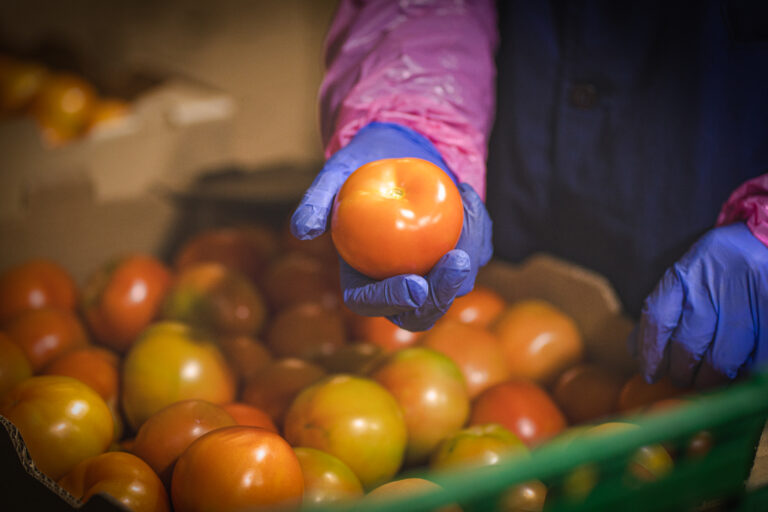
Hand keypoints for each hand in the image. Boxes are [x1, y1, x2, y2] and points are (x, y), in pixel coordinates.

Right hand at [291, 122, 492, 329]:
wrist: (397, 151)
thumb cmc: (361, 166)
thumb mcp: (336, 173)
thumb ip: (317, 200)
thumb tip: (301, 229)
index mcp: (361, 277)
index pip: (371, 303)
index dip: (391, 301)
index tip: (413, 284)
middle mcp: (397, 283)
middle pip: (420, 312)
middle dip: (441, 295)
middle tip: (456, 263)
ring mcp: (430, 273)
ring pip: (456, 285)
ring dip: (467, 251)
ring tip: (464, 203)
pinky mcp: (457, 256)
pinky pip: (476, 254)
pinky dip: (478, 229)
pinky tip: (468, 197)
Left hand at [630, 222, 767, 387]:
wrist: (764, 238)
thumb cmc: (718, 268)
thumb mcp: (685, 278)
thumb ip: (660, 312)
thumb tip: (636, 352)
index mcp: (683, 274)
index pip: (656, 318)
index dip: (650, 353)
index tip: (650, 373)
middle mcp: (711, 284)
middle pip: (687, 346)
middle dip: (681, 373)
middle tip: (682, 380)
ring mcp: (745, 298)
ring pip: (722, 360)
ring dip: (711, 380)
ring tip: (708, 381)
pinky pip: (756, 358)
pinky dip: (744, 372)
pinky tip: (738, 372)